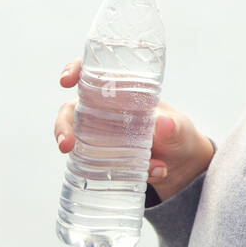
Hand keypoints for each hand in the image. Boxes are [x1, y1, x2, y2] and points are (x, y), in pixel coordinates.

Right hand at [55, 58, 213, 203]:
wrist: (182, 166)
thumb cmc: (178, 135)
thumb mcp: (181, 130)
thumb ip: (175, 127)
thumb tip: (163, 124)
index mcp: (124, 92)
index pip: (94, 73)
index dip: (75, 70)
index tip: (66, 80)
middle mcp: (106, 110)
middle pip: (73, 108)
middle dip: (63, 123)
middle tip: (66, 143)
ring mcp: (100, 134)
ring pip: (73, 133)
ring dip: (68, 142)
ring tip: (71, 154)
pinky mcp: (101, 157)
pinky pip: (88, 160)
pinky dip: (96, 169)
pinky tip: (124, 175)